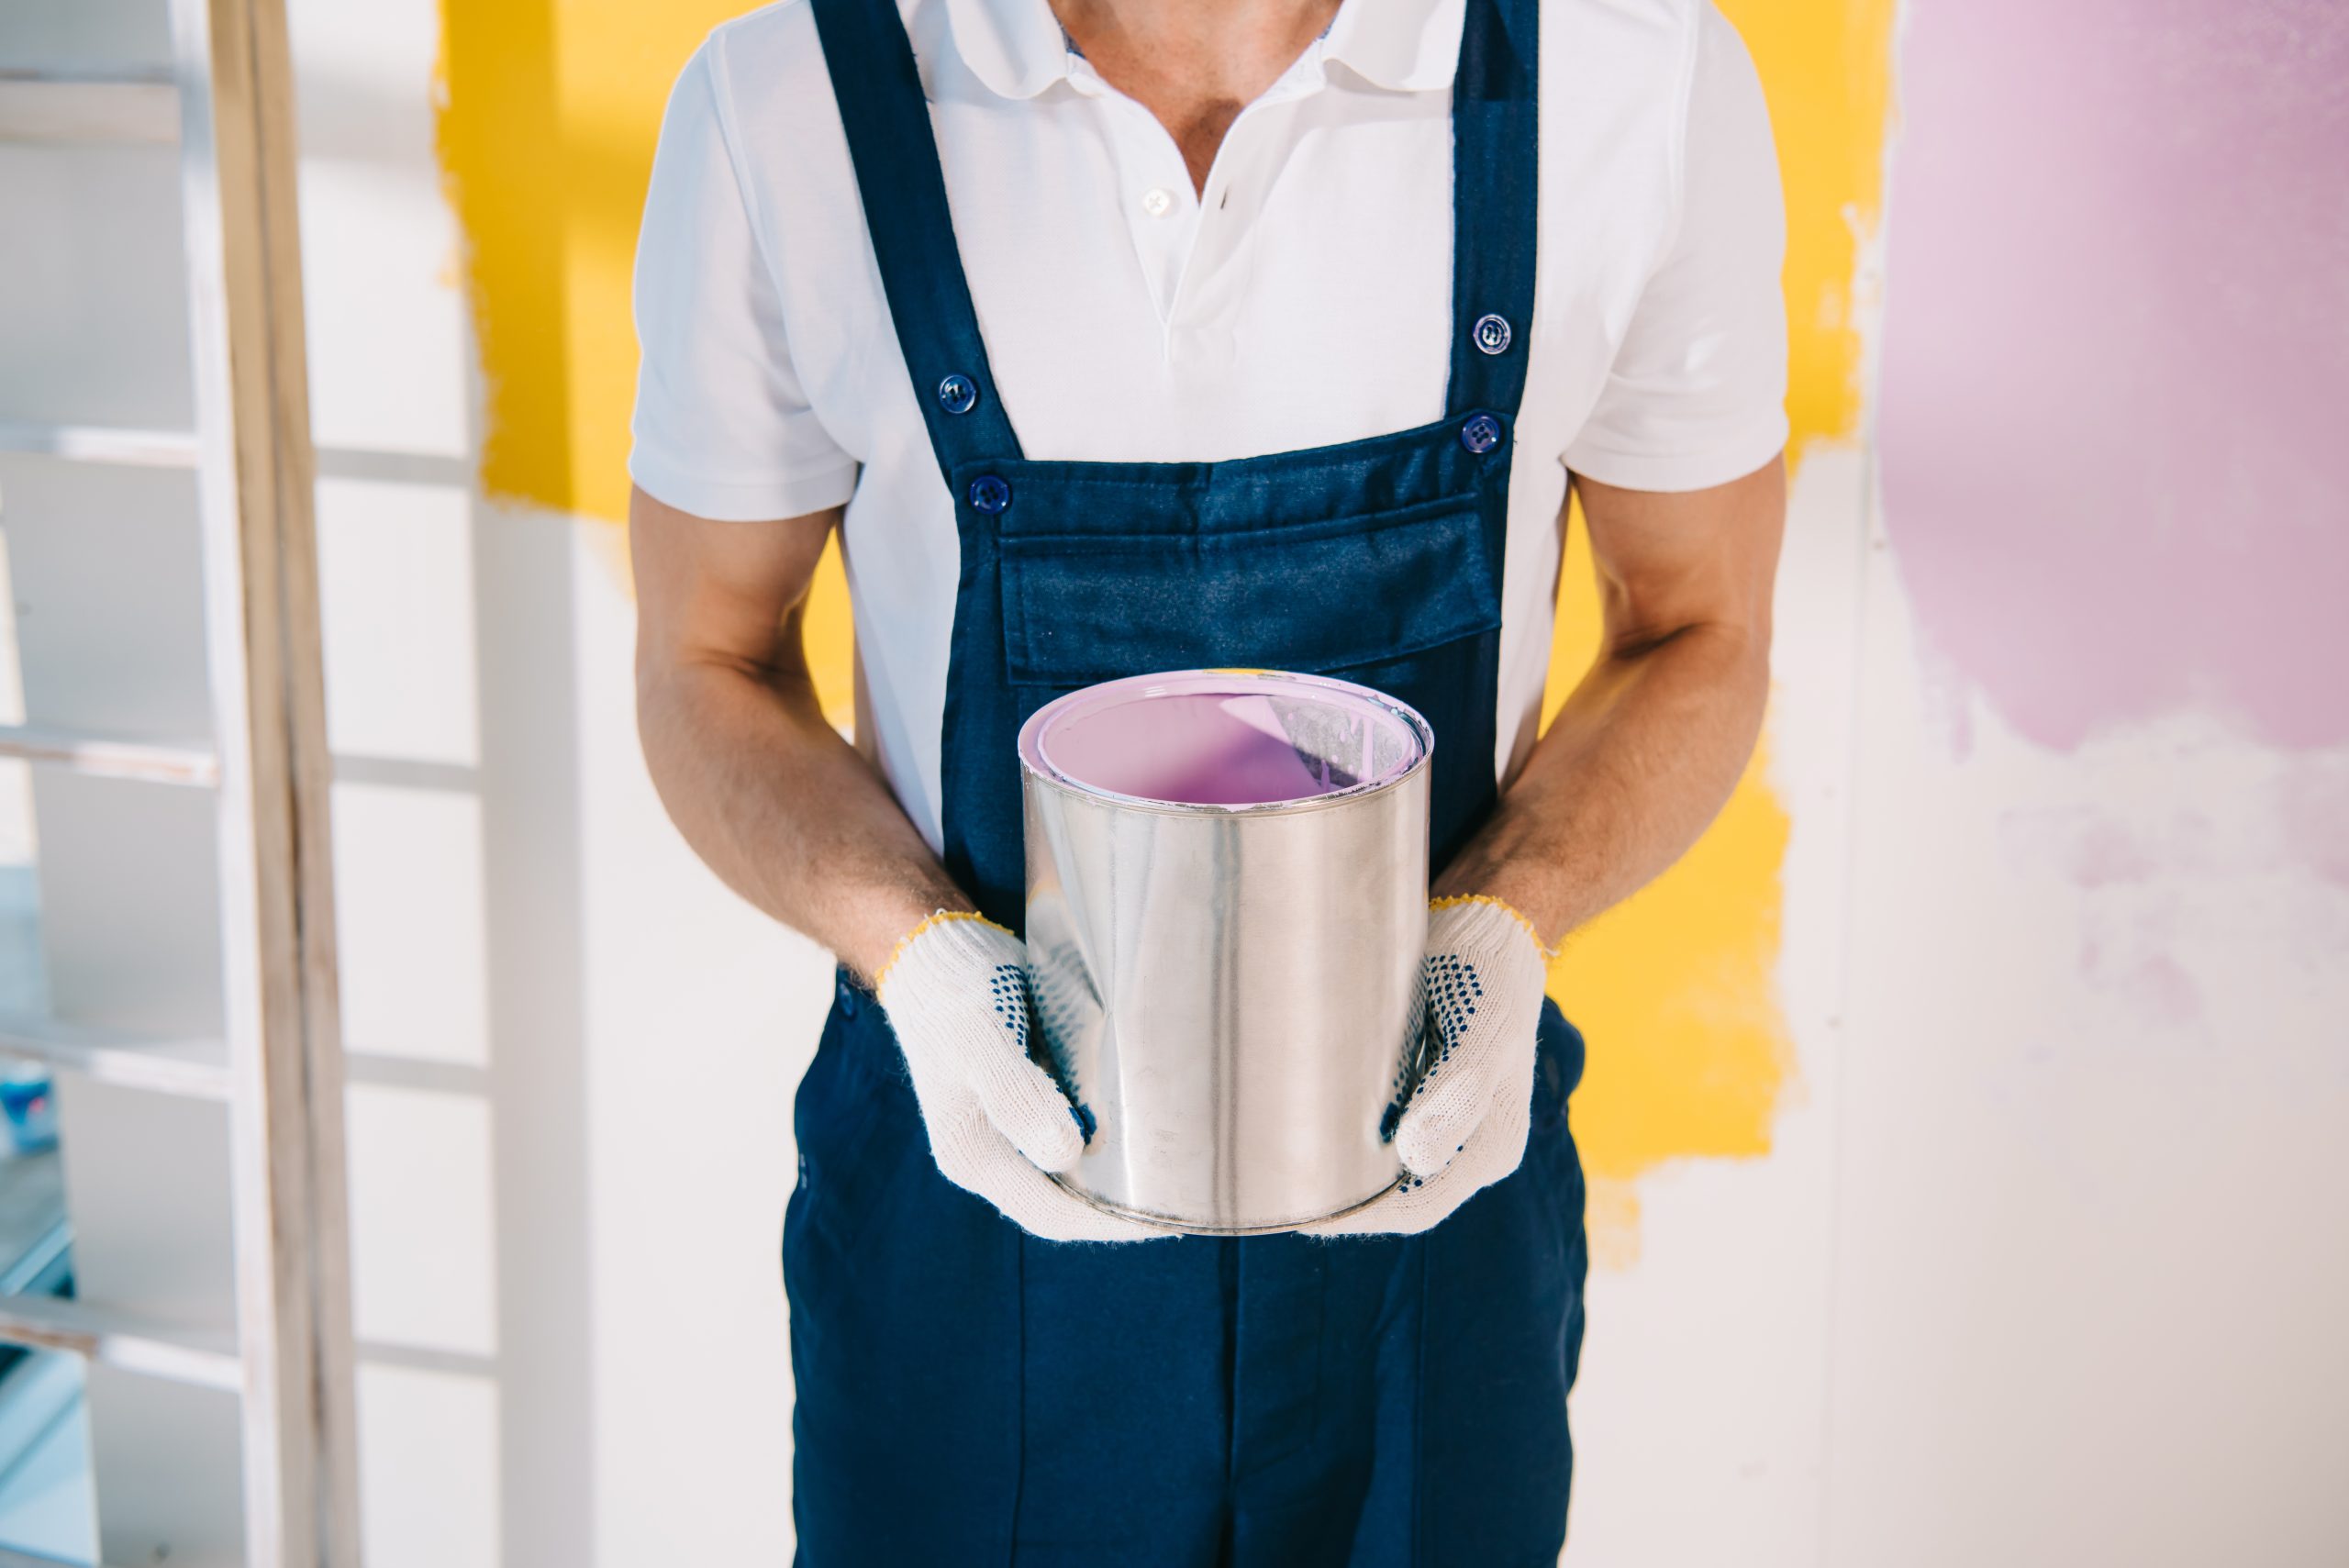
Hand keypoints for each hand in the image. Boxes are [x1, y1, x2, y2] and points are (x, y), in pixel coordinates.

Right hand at [873, 911, 1161, 1242]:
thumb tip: (1070, 1152)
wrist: (932, 951)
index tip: (1165, 1214)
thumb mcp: (983, 1042)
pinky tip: (1137, 1117)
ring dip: (1113, 1169)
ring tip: (1170, 1157)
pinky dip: (1101, 1132)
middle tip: (1182, 1186)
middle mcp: (988, 1152)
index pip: (1052, 1214)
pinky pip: (1068, 1131)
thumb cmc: (954, 995)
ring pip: (1069, 1167)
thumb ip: (1020, 1099)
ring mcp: (1003, 1127)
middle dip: (1118, 1202)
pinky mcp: (1020, 1099)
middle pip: (1064, 1199)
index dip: (1109, 1223)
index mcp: (973, 1155)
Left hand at [1302, 896, 1553, 1236]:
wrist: (1487, 919)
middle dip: (1337, 1197)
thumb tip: (1413, 1156)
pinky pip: (1374, 1128)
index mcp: (1489, 1147)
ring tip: (1277, 1157)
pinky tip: (1299, 1118)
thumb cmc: (1486, 977)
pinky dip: (1339, 1131)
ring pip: (1380, 1166)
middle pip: (1393, 1196)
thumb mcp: (1478, 1036)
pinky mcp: (1419, 1089)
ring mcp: (1442, 1119)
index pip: (1413, 1209)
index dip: (1355, 1217)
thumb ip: (1451, 1099)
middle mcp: (1466, 1144)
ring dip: (1336, 1167)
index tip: (1297, 1207)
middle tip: (1272, 1184)